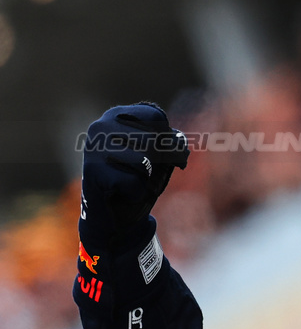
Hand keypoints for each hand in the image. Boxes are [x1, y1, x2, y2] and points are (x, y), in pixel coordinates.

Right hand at [80, 103, 188, 250]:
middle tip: (152, 173)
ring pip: (145, 161)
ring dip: (147, 178)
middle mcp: (102, 125)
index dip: (169, 139)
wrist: (111, 213)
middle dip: (163, 160)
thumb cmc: (138, 178)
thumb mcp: (159, 155)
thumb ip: (171, 142)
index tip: (166, 154)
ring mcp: (94, 147)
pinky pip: (134, 181)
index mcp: (117, 115)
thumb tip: (178, 141)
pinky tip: (123, 192)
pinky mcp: (93, 170)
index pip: (156, 117)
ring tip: (134, 181)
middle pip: (152, 140)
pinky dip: (137, 192)